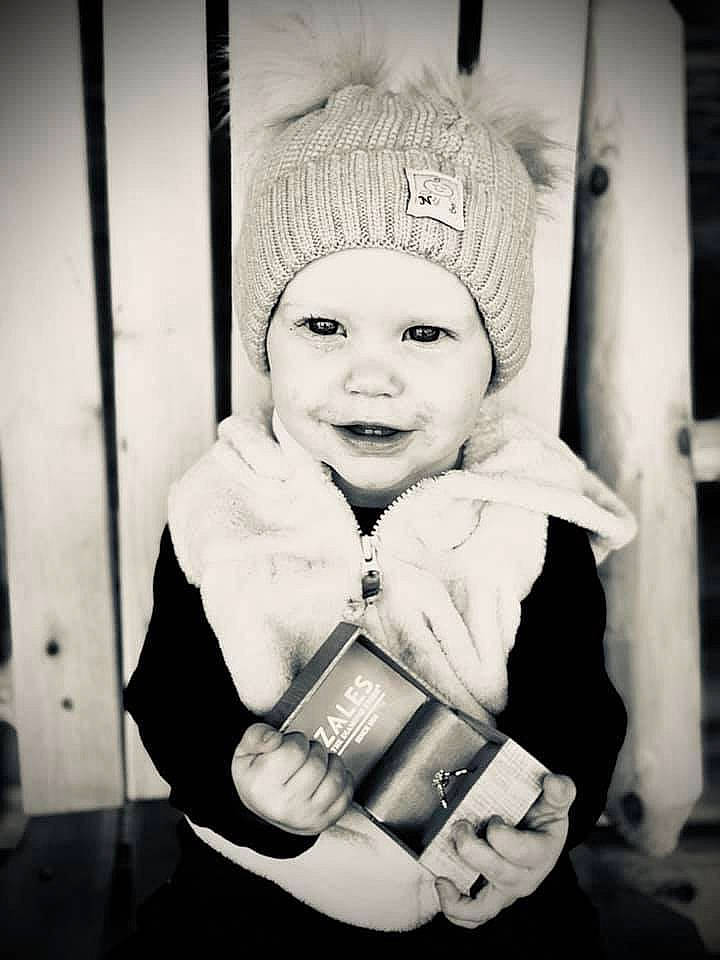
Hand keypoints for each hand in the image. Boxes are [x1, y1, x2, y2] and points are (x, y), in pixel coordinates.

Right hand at [231, 722, 353, 834]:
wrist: (261, 808)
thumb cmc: (256, 776)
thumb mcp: (245, 752)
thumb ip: (256, 736)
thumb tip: (274, 738)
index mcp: (261, 785)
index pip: (295, 750)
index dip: (297, 740)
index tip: (291, 744)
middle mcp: (284, 805)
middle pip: (317, 764)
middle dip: (315, 750)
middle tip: (305, 753)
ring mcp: (305, 816)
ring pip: (335, 780)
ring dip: (332, 764)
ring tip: (319, 763)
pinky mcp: (322, 822)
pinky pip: (345, 796)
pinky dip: (343, 781)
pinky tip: (329, 776)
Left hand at [435, 773, 575, 928]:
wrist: (537, 837)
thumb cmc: (541, 817)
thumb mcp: (554, 802)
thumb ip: (559, 790)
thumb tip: (552, 782)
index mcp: (542, 853)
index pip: (522, 851)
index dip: (502, 836)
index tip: (492, 817)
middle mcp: (525, 878)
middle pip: (499, 874)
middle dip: (473, 850)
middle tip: (460, 826)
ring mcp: (506, 892)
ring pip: (483, 906)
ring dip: (460, 892)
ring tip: (442, 873)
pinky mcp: (489, 899)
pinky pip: (472, 916)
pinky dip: (455, 910)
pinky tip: (441, 886)